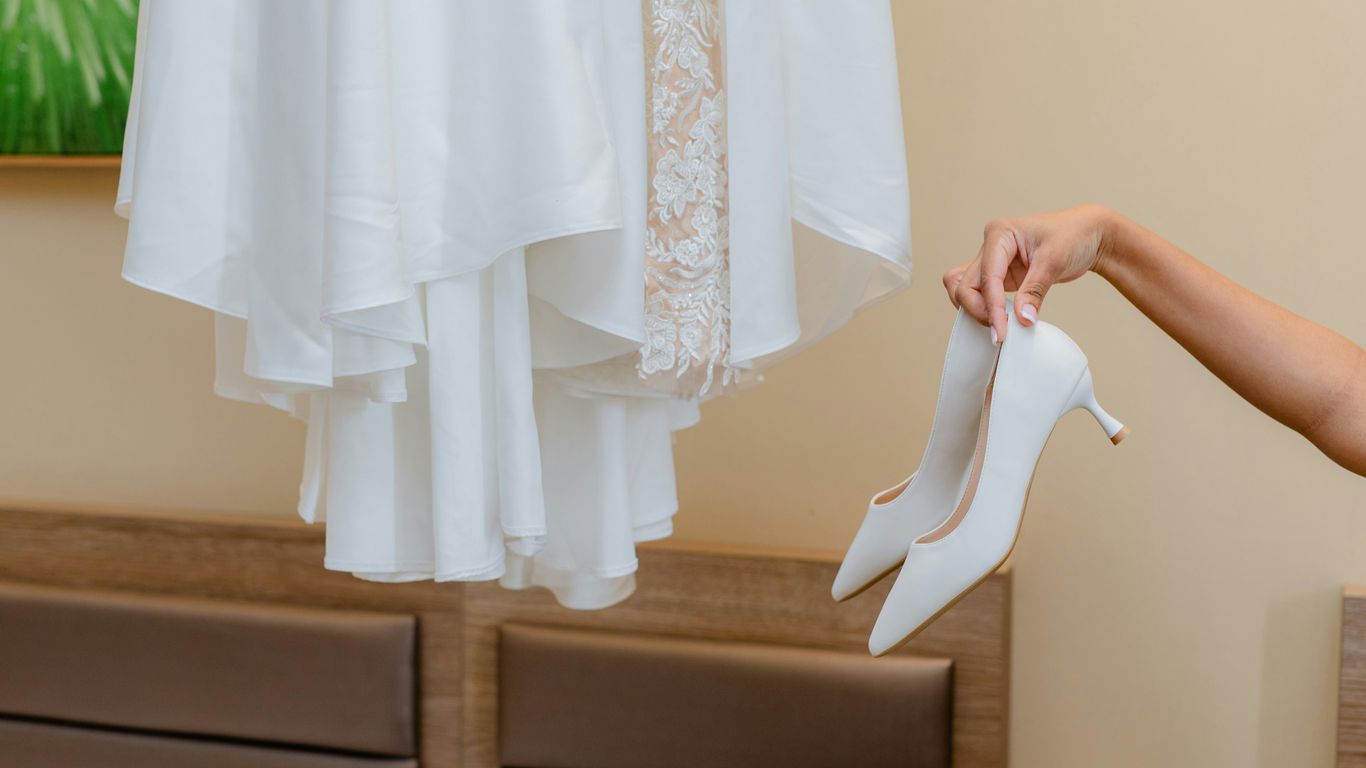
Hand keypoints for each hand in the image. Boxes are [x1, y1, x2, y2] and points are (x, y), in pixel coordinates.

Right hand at [943, 205, 1115, 342]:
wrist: (1088, 235)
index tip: (1001, 332)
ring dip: (975, 311)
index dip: (992, 307)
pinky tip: (999, 321)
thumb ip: (1034, 291)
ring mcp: (992, 263)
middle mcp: (990, 247)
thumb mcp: (1054, 261)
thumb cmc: (1073, 235)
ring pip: (964, 290)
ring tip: (999, 325)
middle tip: (1000, 331)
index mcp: (999, 234)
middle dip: (979, 310)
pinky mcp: (999, 277)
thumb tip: (1021, 319)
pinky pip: (978, 295)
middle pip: (964, 285)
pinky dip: (983, 310)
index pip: (987, 277)